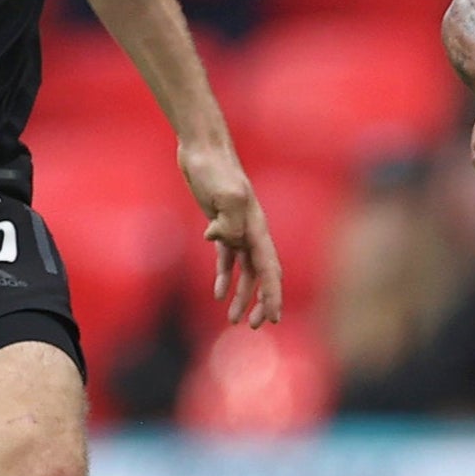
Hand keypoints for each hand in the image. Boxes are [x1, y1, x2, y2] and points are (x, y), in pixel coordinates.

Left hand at [181, 139, 282, 327]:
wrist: (202, 148)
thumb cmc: (214, 167)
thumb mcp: (225, 192)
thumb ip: (229, 220)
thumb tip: (219, 240)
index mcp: (257, 227)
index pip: (269, 269)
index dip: (272, 295)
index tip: (273, 319)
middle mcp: (251, 231)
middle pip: (262, 275)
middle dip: (261, 302)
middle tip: (253, 327)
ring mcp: (237, 228)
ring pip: (245, 271)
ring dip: (241, 295)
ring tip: (232, 319)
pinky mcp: (220, 224)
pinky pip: (227, 258)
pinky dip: (225, 277)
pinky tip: (218, 293)